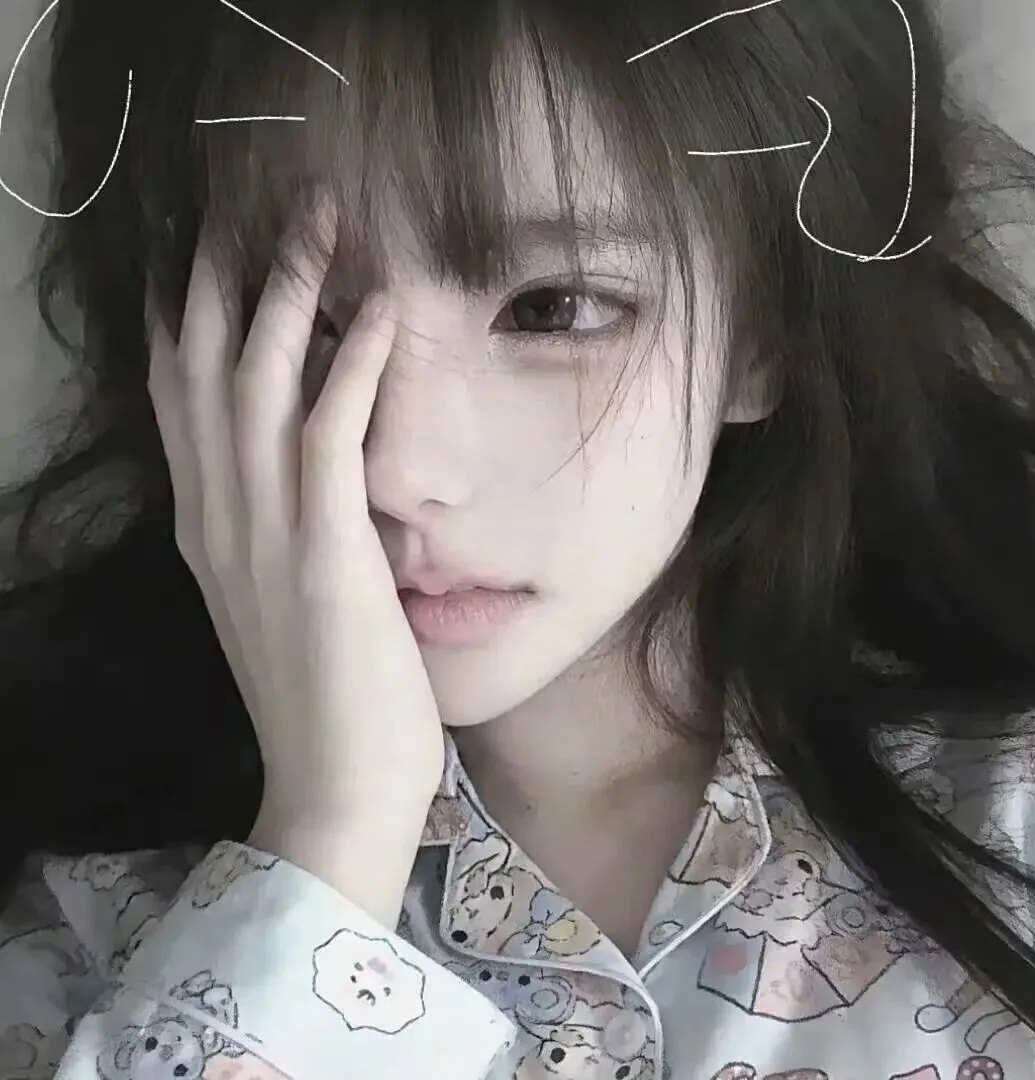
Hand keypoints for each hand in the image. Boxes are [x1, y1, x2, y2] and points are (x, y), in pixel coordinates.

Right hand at [145, 203, 443, 917]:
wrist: (332, 789)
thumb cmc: (320, 698)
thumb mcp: (278, 598)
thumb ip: (275, 528)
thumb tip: (300, 466)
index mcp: (209, 524)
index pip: (179, 394)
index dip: (183, 312)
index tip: (203, 247)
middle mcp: (219, 513)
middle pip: (204, 364)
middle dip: (223, 273)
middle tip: (250, 200)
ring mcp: (265, 530)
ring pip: (260, 380)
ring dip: (287, 289)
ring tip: (317, 217)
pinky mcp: (325, 551)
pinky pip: (332, 433)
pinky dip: (354, 363)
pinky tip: (380, 307)